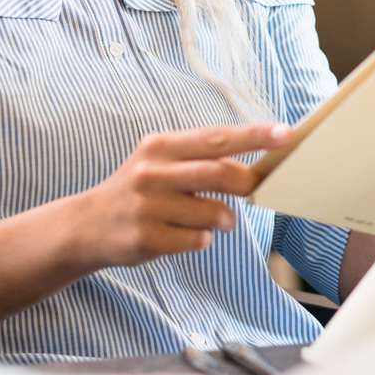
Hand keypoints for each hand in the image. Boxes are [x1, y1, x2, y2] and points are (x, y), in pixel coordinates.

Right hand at [78, 122, 291, 267]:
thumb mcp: (161, 162)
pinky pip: (197, 240)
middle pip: (219, 173)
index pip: (217, 137)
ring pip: (213, 213)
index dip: (254, 136)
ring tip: (213, 219)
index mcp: (161, 146)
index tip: (285, 133)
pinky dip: (202, 239)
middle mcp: (152, 172)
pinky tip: (184, 234)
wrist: (88, 225)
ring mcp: (147, 206)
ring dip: (224, 219)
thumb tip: (252, 166)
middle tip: (254, 189)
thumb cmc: (140, 190)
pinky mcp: (146, 238)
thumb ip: (201, 159)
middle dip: (246, 183)